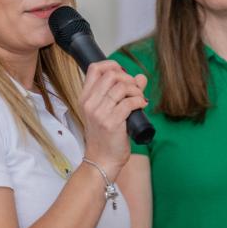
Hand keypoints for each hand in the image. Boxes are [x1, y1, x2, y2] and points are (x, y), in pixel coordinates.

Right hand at [78, 60, 147, 174]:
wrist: (101, 162)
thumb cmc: (105, 138)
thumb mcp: (108, 112)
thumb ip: (123, 93)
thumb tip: (140, 77)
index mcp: (85, 98)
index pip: (94, 68)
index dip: (112, 65)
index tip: (123, 73)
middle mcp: (90, 104)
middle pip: (111, 75)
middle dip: (128, 79)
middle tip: (134, 90)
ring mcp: (100, 113)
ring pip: (122, 87)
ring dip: (136, 90)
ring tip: (139, 99)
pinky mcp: (112, 123)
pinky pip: (130, 102)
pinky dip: (140, 101)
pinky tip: (141, 106)